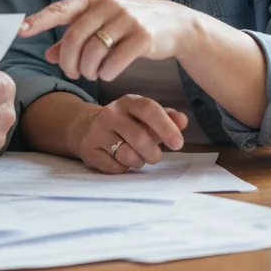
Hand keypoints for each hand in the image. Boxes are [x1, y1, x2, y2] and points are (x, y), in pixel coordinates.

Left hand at [20, 0, 196, 81]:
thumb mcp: (100, 25)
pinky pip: (115, 61)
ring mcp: (126, 19)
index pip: (60, 9)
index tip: (20, 30)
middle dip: (69, 61)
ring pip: (93, 51)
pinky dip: (106, 72)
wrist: (173, 24)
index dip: (39, 20)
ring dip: (87, 70)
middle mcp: (107, 5)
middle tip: (72, 74)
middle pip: (75, 37)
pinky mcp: (143, 36)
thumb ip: (73, 39)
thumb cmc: (128, 25)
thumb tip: (48, 55)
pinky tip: (107, 74)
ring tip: (90, 74)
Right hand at [72, 95, 187, 171]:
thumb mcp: (146, 117)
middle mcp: (110, 114)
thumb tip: (182, 121)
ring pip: (127, 155)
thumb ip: (167, 118)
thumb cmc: (127, 123)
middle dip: (153, 153)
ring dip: (138, 161)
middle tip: (155, 156)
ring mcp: (97, 131)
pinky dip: (123, 168)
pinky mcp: (88, 149)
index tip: (178, 144)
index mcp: (128, 102)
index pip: (149, 110)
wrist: (88, 126)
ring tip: (137, 157)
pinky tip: (119, 159)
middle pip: (139, 137)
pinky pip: (114, 167)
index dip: (166, 127)